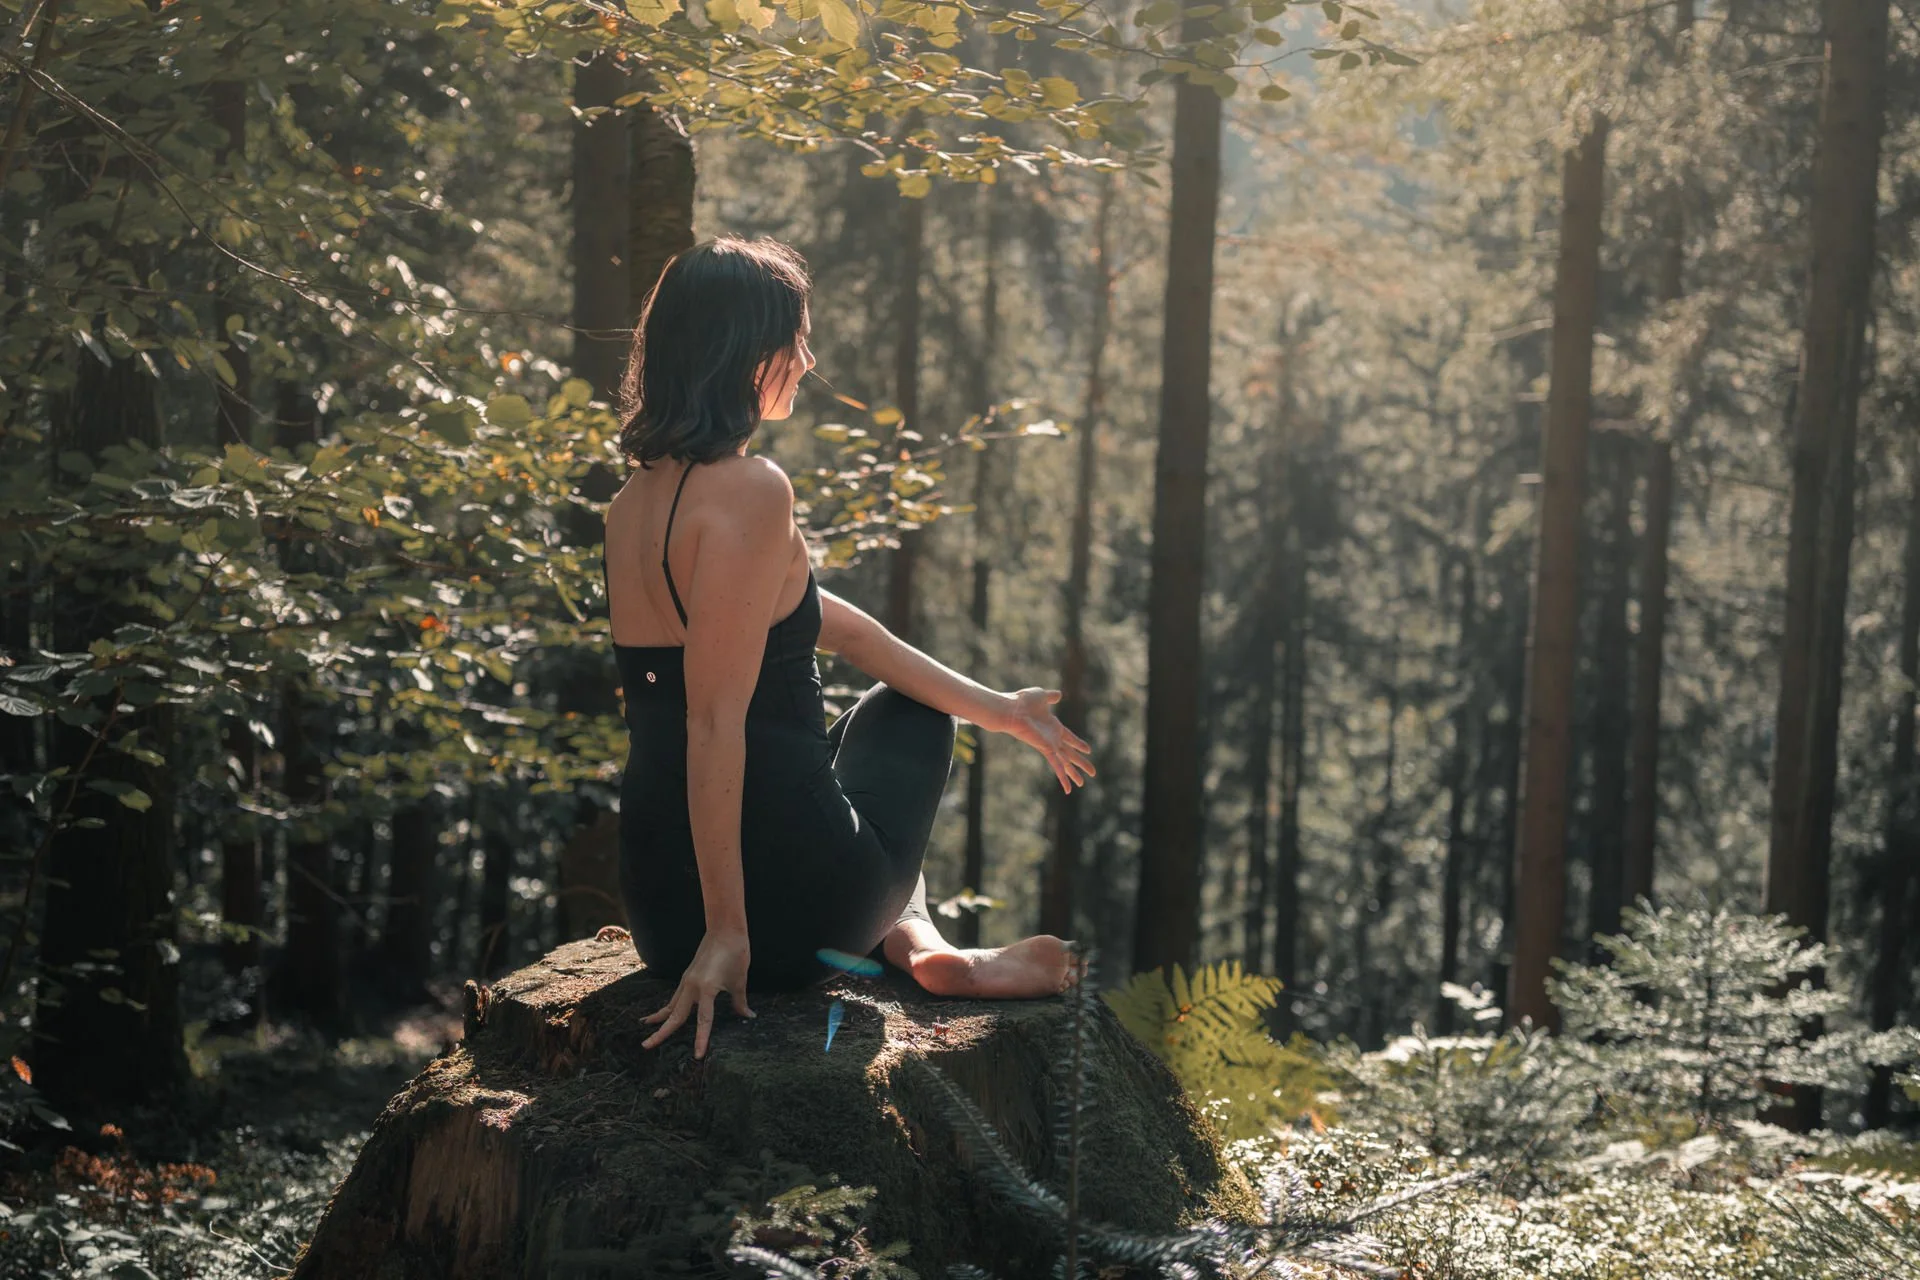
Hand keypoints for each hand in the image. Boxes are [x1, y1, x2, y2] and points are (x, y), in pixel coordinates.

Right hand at [642, 927, 753, 1057]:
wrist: (725, 929)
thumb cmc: (735, 953)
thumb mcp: (739, 980)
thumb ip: (739, 1002)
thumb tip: (748, 1016)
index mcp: (707, 988)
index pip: (704, 1021)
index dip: (702, 1039)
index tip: (698, 1056)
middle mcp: (692, 986)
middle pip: (675, 1015)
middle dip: (661, 1032)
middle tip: (646, 1046)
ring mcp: (687, 981)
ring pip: (671, 1005)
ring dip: (659, 1018)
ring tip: (646, 1028)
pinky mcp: (688, 977)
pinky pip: (676, 996)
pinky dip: (669, 1006)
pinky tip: (663, 1013)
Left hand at [998, 687, 1095, 794]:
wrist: (1011, 709)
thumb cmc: (1022, 702)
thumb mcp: (1041, 695)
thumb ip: (1051, 697)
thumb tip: (1059, 694)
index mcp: (1053, 726)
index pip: (1070, 738)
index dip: (1079, 744)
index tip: (1088, 750)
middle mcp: (1052, 738)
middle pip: (1070, 754)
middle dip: (1081, 763)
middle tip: (1092, 773)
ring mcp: (1049, 745)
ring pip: (1065, 762)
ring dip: (1074, 773)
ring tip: (1082, 784)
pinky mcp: (1045, 749)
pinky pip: (1057, 765)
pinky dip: (1062, 776)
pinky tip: (1067, 788)